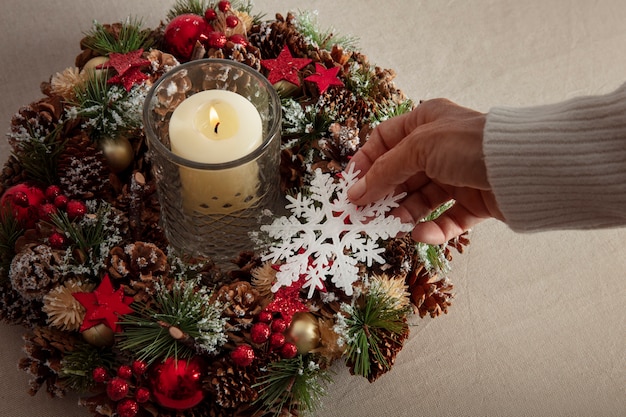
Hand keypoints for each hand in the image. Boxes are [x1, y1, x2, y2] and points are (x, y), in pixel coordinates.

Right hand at [347, 98, 503, 243]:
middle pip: (400, 172)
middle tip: (364, 213)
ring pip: (421, 198)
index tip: (351, 185)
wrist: (522, 167)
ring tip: (392, 222)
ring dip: (405, 212)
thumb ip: (384, 172)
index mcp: (426, 122)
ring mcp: (457, 175)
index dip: (366, 161)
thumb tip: (356, 193)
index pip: (385, 140)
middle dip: (382, 193)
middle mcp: (440, 147)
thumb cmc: (468, 144)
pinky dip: (433, 228)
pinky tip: (421, 233)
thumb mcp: (418, 148)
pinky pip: (447, 218)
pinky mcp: (474, 202)